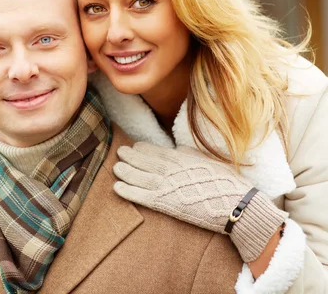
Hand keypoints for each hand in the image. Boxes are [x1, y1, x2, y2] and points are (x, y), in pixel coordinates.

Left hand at [113, 142, 286, 261]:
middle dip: (129, 156)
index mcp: (180, 157)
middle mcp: (170, 169)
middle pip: (142, 160)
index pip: (154, 150)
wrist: (236, 205)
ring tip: (116, 168)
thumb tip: (178, 149)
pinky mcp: (166, 203)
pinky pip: (141, 196)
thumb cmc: (226, 182)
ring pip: (138, 176)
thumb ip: (189, 154)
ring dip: (124, 171)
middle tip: (120, 153)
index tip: (134, 146)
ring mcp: (166, 185)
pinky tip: (116, 188)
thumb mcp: (208, 160)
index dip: (142, 148)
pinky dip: (127, 191)